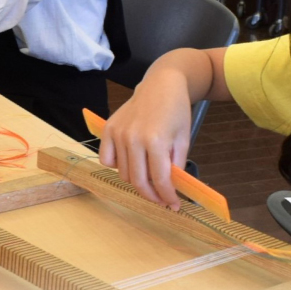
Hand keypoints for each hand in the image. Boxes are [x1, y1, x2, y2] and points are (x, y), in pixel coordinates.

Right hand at [97, 73, 192, 210]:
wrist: (161, 85)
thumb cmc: (175, 111)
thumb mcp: (183, 139)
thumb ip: (175, 165)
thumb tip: (169, 189)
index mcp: (156, 140)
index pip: (159, 179)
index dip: (167, 196)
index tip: (173, 204)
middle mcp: (133, 138)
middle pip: (137, 181)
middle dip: (151, 195)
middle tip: (161, 199)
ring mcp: (118, 134)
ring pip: (123, 173)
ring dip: (136, 180)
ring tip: (148, 175)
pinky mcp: (108, 130)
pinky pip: (107, 160)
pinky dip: (117, 166)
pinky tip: (130, 161)